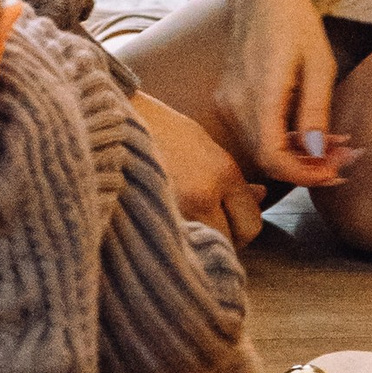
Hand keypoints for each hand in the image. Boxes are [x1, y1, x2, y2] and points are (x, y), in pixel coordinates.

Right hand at [132, 89, 263, 246]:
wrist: (109, 123)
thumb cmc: (157, 127)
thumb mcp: (202, 143)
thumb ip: (233, 177)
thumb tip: (261, 196)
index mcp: (222, 172)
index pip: (252, 224)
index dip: (243, 223)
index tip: (231, 218)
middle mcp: (203, 196)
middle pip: (233, 242)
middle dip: (225, 237)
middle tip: (209, 222)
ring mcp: (176, 213)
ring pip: (204, 249)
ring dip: (200, 243)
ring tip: (187, 225)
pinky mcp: (150, 223)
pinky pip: (176, 249)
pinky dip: (176, 246)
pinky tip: (167, 230)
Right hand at [227, 0, 358, 189]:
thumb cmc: (297, 22)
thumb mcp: (319, 66)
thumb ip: (316, 112)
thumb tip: (318, 156)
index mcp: (258, 93)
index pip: (273, 157)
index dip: (304, 174)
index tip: (334, 172)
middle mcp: (235, 101)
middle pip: (267, 157)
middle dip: (307, 166)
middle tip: (343, 159)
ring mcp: (227, 100)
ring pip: (260, 148)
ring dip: (296, 155)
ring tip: (333, 145)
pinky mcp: (227, 98)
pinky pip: (253, 132)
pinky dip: (282, 140)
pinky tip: (309, 132)